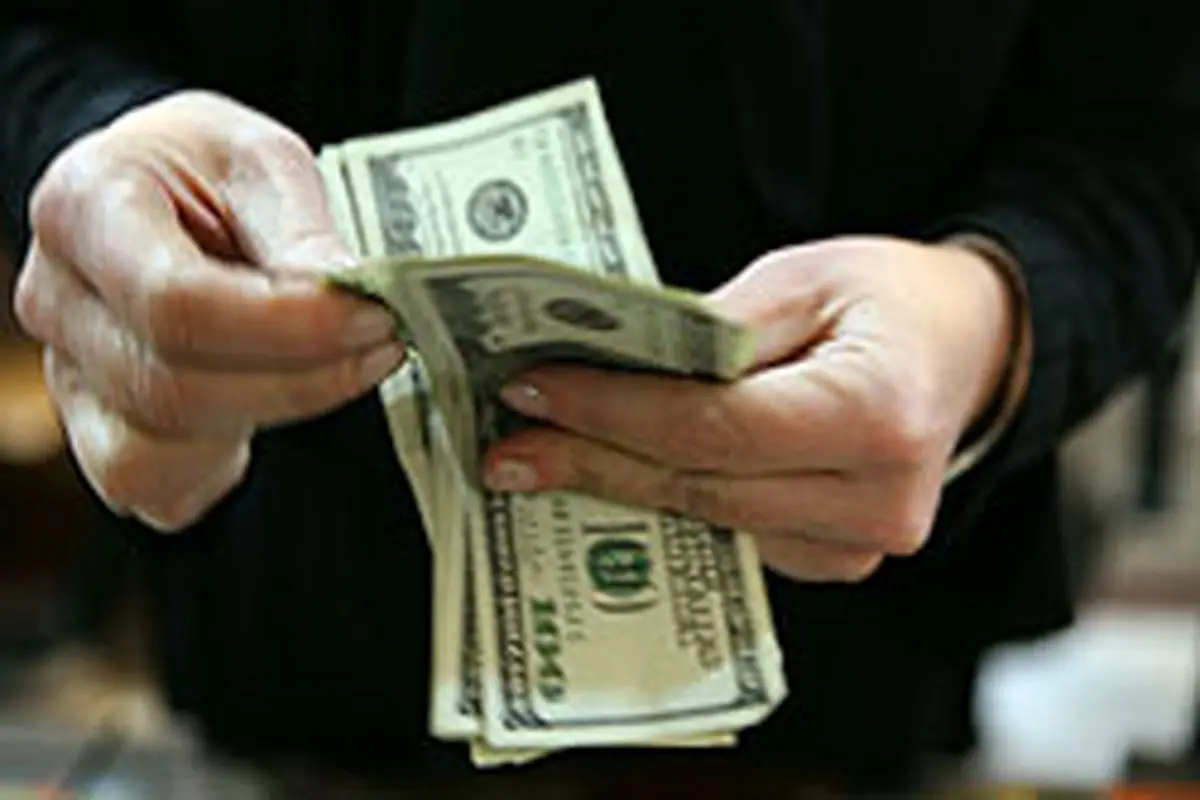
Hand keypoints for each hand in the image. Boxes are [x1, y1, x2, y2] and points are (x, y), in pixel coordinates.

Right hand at [14, 91, 403, 530]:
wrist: (163, 192)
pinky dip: (223, 464)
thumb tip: (351, 291)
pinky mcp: (93, 429)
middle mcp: (56, 298)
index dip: (289, 327)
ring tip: (344, 365)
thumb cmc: (206, 172)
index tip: (373, 314)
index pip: (177, 303)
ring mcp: (66, 373)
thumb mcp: (262, 161)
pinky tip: (275, 401)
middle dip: (302, 379)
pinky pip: (150, 482)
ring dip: (278, 416)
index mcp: (84, 207)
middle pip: (173, 386)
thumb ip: (301, 230)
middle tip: (384, 340)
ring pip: (162, 446)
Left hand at [481, 236, 1016, 581]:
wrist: (968, 350)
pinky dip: (668, 503)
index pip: (713, 427)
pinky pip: (731, 535)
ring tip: (539, 456)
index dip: (613, 413)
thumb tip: (615, 365)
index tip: (533, 393)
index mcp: (878, 414)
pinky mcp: (840, 560)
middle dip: (592, 460)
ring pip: (705, 519)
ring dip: (617, 486)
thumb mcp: (806, 275)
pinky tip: (613, 475)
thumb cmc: (891, 299)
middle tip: (506, 448)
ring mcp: (861, 545)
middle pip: (697, 485)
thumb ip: (715, 327)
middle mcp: (876, 500)